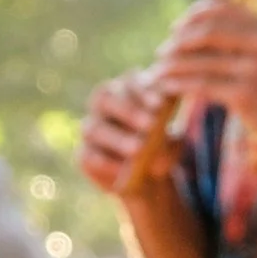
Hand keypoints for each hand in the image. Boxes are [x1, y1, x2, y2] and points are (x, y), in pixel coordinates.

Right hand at [79, 69, 170, 194]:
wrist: (148, 176)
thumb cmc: (162, 148)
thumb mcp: (173, 143)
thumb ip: (169, 140)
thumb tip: (158, 148)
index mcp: (126, 90)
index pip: (128, 81)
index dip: (142, 90)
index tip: (160, 104)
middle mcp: (102, 106)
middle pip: (104, 98)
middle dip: (127, 110)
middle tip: (150, 125)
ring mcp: (90, 130)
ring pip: (93, 129)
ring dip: (116, 138)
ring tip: (138, 150)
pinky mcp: (84, 155)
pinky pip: (88, 156)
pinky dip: (107, 163)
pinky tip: (123, 171)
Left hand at [144, 0, 256, 155]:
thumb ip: (249, 43)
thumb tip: (209, 33)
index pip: (222, 8)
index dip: (193, 15)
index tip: (176, 29)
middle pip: (206, 30)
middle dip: (177, 41)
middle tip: (160, 53)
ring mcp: (254, 69)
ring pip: (198, 59)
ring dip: (171, 66)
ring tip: (155, 74)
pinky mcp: (245, 95)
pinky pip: (200, 85)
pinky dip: (177, 85)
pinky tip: (165, 89)